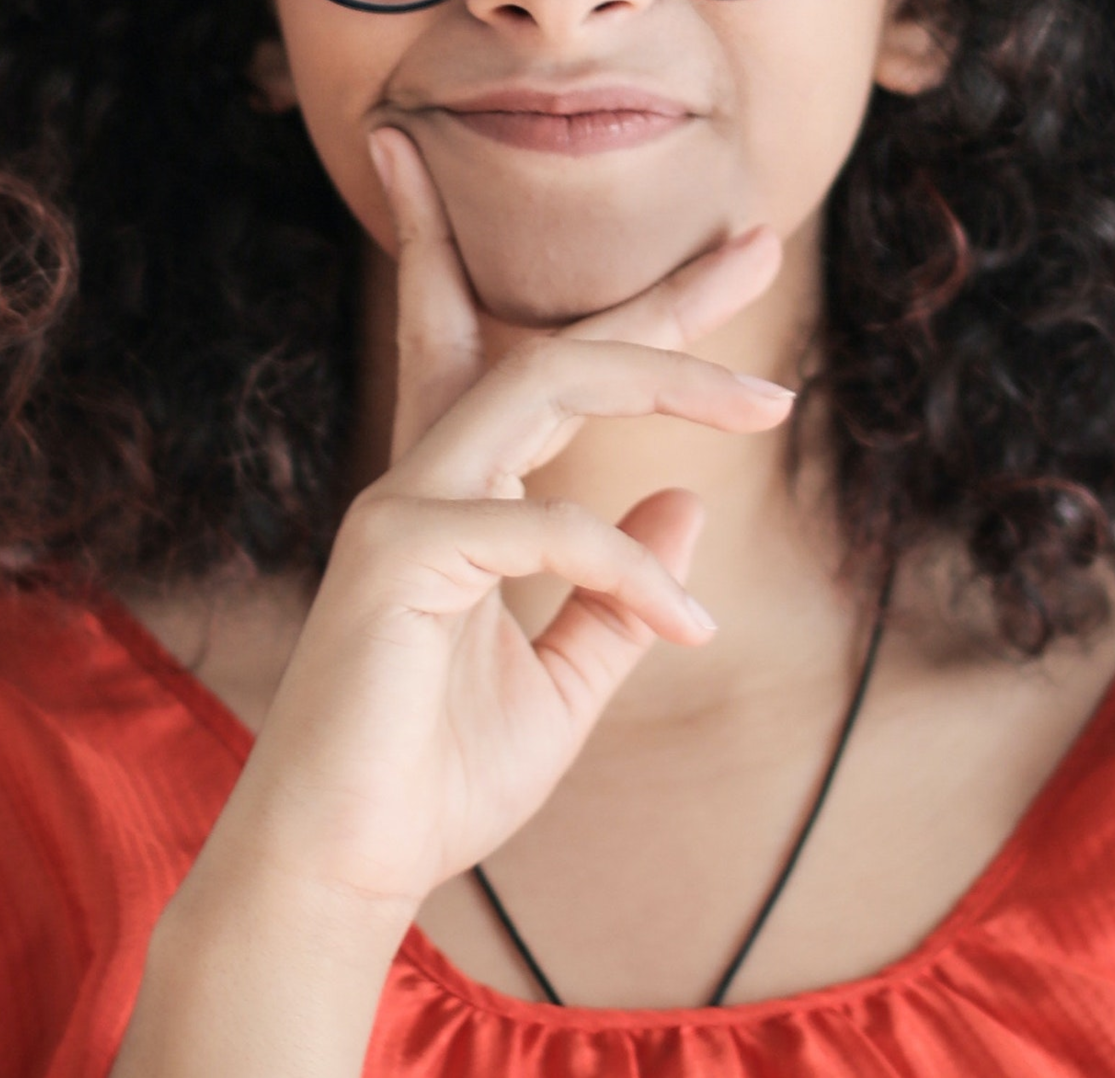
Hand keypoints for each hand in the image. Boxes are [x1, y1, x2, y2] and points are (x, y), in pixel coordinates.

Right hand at [192, 126, 794, 919]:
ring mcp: (405, 507)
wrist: (346, 865)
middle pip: (552, 348)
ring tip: (767, 405)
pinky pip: (545, 527)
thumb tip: (685, 498)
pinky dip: (629, 570)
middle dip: (659, 299)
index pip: (538, 371)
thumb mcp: (563, 684)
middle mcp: (428, 479)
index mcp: (462, 498)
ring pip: (544, 384)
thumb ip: (618, 593)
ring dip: (665, 379)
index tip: (731, 264)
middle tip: (762, 249)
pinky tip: (687, 627)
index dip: (630, 317)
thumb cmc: (436, 777)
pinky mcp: (399, 554)